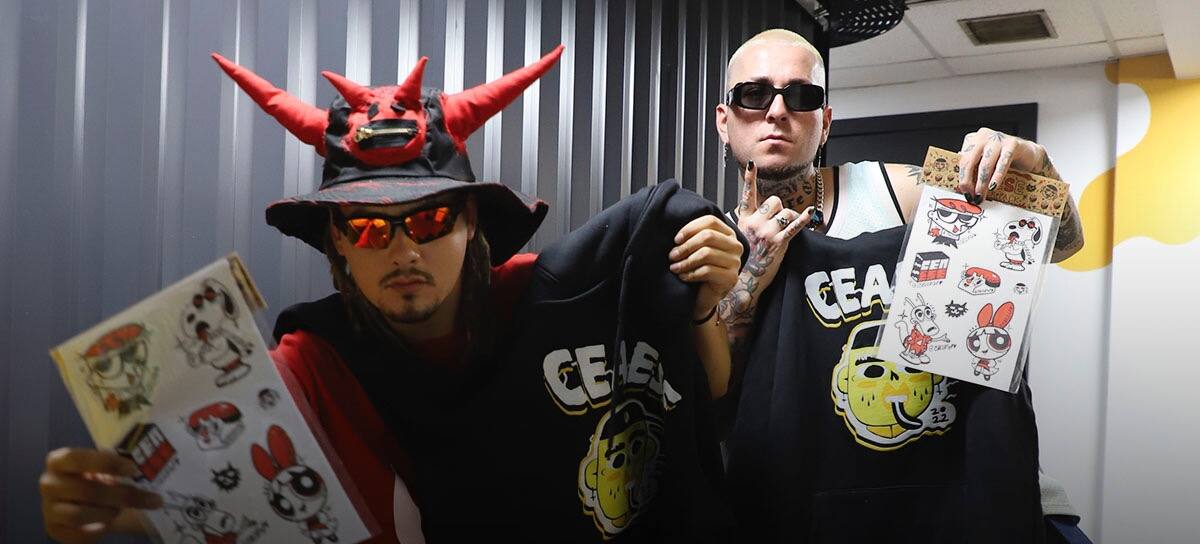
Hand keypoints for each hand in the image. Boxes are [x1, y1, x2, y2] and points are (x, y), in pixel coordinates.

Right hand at [41, 448, 160, 542]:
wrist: (87, 502)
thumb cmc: (99, 478)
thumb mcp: (107, 467)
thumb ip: (118, 466)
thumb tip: (146, 469)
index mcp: (59, 461)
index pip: (78, 458)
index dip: (107, 463)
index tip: (134, 469)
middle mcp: (49, 483)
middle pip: (86, 491)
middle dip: (121, 496)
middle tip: (150, 499)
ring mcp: (48, 508)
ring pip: (80, 515)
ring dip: (108, 514)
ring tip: (119, 511)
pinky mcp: (53, 529)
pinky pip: (79, 534)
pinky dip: (98, 531)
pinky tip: (106, 525)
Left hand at [670, 215, 743, 321]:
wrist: (705, 295)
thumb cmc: (699, 269)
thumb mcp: (697, 249)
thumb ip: (693, 237)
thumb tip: (678, 236)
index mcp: (728, 234)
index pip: (710, 221)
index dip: (690, 228)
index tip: (676, 240)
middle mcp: (735, 246)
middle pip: (708, 236)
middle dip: (686, 246)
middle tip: (672, 256)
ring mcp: (735, 262)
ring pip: (706, 254)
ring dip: (685, 261)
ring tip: (675, 267)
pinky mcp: (731, 278)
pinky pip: (707, 271)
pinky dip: (691, 274)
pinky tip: (683, 277)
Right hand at [735, 160, 812, 280]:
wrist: (744, 281)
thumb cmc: (744, 260)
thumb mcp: (739, 237)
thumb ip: (749, 222)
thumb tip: (761, 211)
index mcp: (743, 220)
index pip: (747, 195)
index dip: (749, 178)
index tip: (752, 164)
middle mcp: (754, 223)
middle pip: (774, 200)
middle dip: (780, 208)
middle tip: (778, 222)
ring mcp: (766, 232)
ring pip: (786, 211)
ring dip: (790, 217)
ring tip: (785, 229)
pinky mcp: (779, 243)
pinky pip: (794, 226)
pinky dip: (804, 219)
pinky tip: (810, 212)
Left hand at [957, 127, 1046, 199]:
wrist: (1028, 154)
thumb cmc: (1003, 159)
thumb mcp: (985, 161)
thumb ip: (973, 167)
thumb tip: (962, 185)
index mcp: (974, 139)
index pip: (962, 160)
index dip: (962, 178)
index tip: (964, 192)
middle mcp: (984, 136)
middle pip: (970, 161)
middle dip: (969, 182)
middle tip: (971, 196)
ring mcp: (998, 139)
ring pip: (985, 164)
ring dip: (982, 183)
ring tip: (981, 195)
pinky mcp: (1012, 144)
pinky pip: (1002, 163)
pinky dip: (997, 177)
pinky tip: (993, 187)